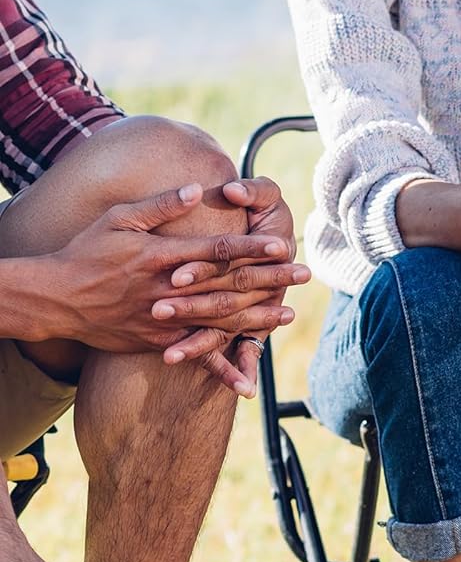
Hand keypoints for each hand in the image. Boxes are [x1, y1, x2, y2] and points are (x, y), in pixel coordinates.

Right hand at [40, 185, 297, 372]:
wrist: (55, 299)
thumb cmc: (86, 252)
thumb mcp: (119, 218)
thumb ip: (161, 204)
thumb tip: (197, 188)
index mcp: (162, 255)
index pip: (217, 250)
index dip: (252, 247)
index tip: (281, 244)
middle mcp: (168, 288)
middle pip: (228, 283)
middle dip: (269, 279)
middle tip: (305, 274)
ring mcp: (164, 318)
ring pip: (219, 318)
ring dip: (257, 317)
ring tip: (288, 312)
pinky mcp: (157, 340)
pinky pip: (195, 353)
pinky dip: (221, 364)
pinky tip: (248, 373)